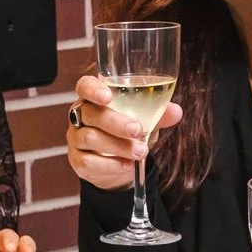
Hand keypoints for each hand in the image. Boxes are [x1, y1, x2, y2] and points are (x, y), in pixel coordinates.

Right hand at [64, 72, 181, 191]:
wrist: (117, 164)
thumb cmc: (128, 133)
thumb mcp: (145, 121)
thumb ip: (158, 114)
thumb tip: (176, 111)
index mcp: (94, 98)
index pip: (85, 86)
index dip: (93, 89)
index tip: (108, 96)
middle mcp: (80, 115)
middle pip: (90, 113)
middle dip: (115, 122)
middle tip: (138, 130)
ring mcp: (75, 138)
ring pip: (90, 138)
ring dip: (118, 145)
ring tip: (141, 151)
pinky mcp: (77, 160)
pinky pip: (89, 161)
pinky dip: (111, 164)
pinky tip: (127, 165)